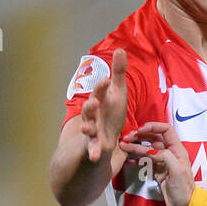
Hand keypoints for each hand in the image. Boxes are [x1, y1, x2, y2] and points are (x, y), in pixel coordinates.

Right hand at [81, 48, 127, 163]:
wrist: (107, 136)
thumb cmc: (112, 113)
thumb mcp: (118, 93)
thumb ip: (119, 73)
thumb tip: (120, 49)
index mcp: (100, 101)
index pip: (100, 92)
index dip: (102, 86)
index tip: (107, 79)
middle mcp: (93, 115)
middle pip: (90, 109)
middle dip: (91, 106)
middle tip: (94, 102)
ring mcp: (93, 130)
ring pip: (88, 128)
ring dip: (87, 128)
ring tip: (86, 129)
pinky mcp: (95, 145)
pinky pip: (93, 149)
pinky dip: (94, 152)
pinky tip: (95, 157)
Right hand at [119, 121, 194, 205]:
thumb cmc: (183, 190)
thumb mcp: (177, 171)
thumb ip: (165, 156)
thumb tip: (151, 149)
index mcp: (177, 150)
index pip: (166, 129)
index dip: (152, 126)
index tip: (139, 130)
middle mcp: (170, 153)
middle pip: (153, 137)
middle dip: (140, 135)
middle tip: (126, 138)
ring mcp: (163, 162)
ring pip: (147, 148)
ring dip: (135, 146)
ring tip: (123, 146)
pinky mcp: (157, 171)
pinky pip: (145, 161)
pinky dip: (136, 159)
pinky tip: (128, 159)